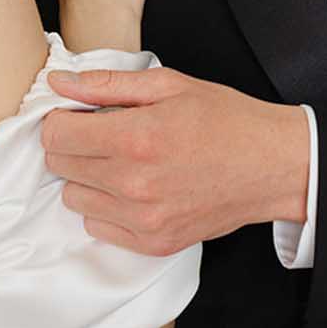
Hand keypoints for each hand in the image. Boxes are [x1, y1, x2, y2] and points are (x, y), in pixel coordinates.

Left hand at [41, 66, 310, 253]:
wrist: (271, 166)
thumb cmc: (224, 119)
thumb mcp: (169, 85)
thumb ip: (107, 84)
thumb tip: (57, 84)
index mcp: (135, 138)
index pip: (55, 135)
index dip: (61, 119)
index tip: (78, 114)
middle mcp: (134, 184)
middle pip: (59, 165)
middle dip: (73, 145)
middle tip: (105, 133)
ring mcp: (143, 219)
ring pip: (73, 198)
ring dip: (88, 177)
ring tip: (123, 161)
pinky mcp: (153, 243)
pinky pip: (98, 226)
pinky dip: (107, 206)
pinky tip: (135, 187)